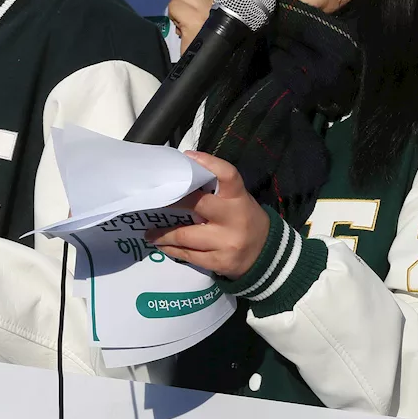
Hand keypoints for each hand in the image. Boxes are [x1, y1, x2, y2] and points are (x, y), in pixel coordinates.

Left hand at [146, 152, 269, 278]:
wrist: (267, 254)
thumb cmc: (245, 219)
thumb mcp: (239, 201)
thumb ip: (216, 192)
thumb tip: (182, 178)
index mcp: (239, 199)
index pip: (228, 175)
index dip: (209, 163)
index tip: (188, 156)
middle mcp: (234, 219)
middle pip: (197, 205)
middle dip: (172, 202)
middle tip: (154, 201)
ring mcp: (226, 243)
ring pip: (185, 236)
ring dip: (163, 234)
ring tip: (150, 233)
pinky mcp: (219, 262)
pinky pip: (188, 255)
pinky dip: (172, 250)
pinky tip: (164, 246)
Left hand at [168, 0, 228, 49]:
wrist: (214, 68)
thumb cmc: (213, 39)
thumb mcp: (217, 10)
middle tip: (188, 10)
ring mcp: (209, 8)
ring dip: (177, 7)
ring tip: (186, 21)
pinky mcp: (195, 20)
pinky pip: (174, 7)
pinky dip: (174, 18)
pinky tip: (183, 29)